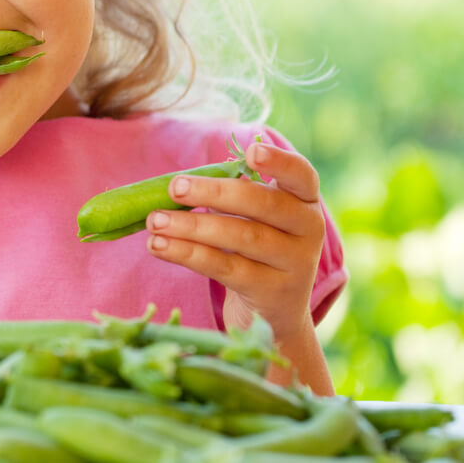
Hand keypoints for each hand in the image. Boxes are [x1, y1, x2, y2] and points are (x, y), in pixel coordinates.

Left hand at [146, 141, 325, 340]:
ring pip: (240, 237)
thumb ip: (234, 196)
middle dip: (215, 193)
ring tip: (156, 221)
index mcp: (305, 202)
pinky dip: (188, 254)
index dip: (279, 161)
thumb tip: (179, 184)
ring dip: (192, 226)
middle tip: (175, 188)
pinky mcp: (271, 292)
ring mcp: (294, 264)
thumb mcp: (258, 220)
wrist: (276, 313)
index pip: (302, 175)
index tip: (251, 150)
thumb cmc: (257, 250)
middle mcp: (308, 230)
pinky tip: (160, 246)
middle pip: (263, 204)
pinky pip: (225, 267)